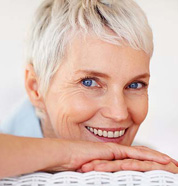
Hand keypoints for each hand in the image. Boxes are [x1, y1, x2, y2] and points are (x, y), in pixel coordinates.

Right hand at [44, 141, 171, 171]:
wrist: (64, 155)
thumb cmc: (73, 164)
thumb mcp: (92, 172)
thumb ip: (102, 174)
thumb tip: (108, 179)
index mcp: (111, 158)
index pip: (133, 160)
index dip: (147, 162)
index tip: (159, 169)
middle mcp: (115, 153)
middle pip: (141, 155)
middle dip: (157, 160)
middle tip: (172, 165)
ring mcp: (115, 150)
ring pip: (142, 153)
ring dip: (158, 158)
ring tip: (172, 162)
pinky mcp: (113, 150)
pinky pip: (135, 154)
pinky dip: (150, 157)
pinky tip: (162, 160)